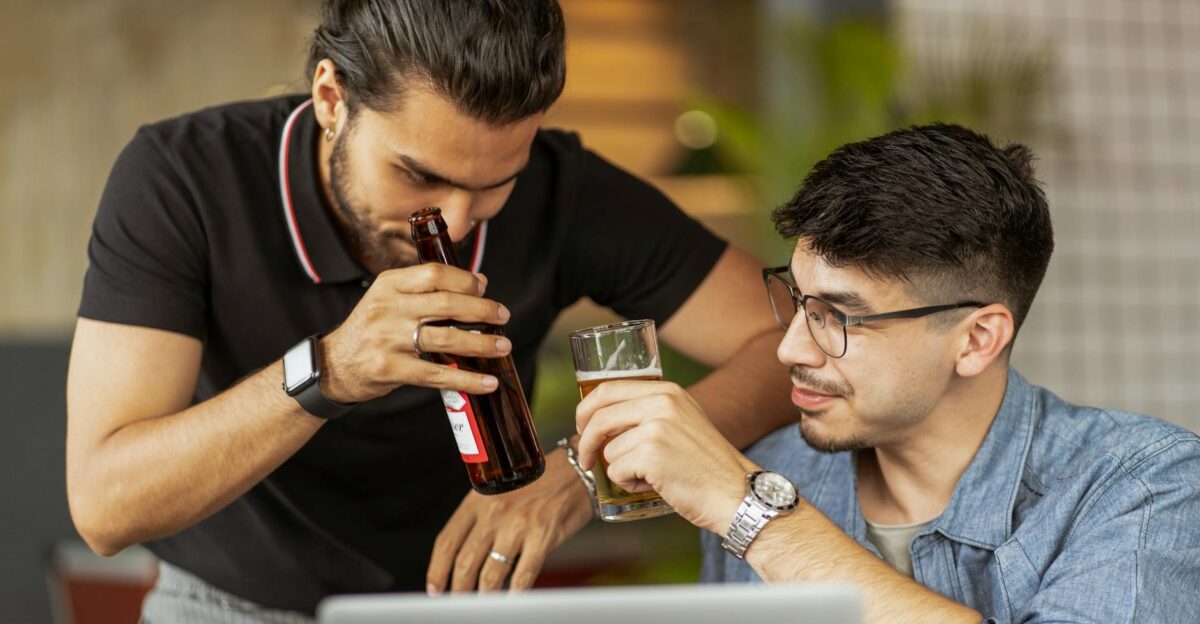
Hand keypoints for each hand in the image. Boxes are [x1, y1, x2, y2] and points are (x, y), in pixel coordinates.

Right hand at [319, 264, 511, 402]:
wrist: (333, 366)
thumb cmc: (371, 330)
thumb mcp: (391, 299)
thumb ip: (429, 290)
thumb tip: (480, 282)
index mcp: (389, 285)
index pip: (434, 273)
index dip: (464, 280)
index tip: (484, 289)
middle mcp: (388, 308)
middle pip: (445, 304)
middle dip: (481, 310)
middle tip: (503, 316)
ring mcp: (388, 338)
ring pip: (445, 337)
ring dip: (481, 343)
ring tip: (503, 346)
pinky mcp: (389, 368)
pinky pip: (436, 374)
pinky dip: (466, 378)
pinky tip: (487, 382)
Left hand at [426, 449, 593, 592]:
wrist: (575, 471)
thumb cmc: (537, 482)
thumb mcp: (499, 491)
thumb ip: (480, 518)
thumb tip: (464, 555)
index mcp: (478, 500)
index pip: (447, 541)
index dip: (437, 570)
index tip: (434, 588)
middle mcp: (494, 513)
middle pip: (465, 562)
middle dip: (458, 589)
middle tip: (458, 603)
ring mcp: (518, 525)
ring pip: (491, 573)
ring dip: (484, 596)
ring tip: (482, 607)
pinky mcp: (542, 536)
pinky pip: (523, 574)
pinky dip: (515, 594)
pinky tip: (511, 601)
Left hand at [575, 381, 757, 535]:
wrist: (736, 493)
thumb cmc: (706, 465)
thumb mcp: (683, 422)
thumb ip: (650, 413)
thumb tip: (602, 420)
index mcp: (667, 391)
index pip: (608, 389)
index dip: (586, 409)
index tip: (582, 426)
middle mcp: (661, 403)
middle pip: (599, 415)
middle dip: (585, 439)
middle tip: (586, 458)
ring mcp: (656, 427)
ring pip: (608, 449)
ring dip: (621, 469)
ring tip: (652, 476)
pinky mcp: (651, 454)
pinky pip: (617, 471)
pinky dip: (630, 484)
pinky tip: (655, 485)